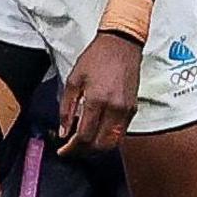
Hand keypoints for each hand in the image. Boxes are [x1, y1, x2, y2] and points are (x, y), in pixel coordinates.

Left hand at [61, 32, 140, 153]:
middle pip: (100, 145)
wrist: (121, 44)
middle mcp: (115, 109)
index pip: (84, 136)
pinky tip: (96, 133)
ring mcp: (127, 111)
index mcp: (97, 100)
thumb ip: (66, 108)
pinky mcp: (133, 109)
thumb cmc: (96, 58)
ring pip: (113, 143)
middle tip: (71, 150)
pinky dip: (107, 138)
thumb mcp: (73, 80)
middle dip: (84, 152)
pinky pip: (120, 133)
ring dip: (97, 148)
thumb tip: (64, 131)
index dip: (72, 148)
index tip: (63, 151)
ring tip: (82, 144)